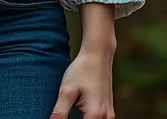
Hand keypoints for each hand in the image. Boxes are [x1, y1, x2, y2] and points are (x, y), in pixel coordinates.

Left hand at [50, 3, 115, 118]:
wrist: (98, 55)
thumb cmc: (82, 70)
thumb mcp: (67, 91)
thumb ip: (59, 113)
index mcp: (95, 115)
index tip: (57, 117)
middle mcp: (106, 118)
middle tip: (61, 112)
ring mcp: (109, 115)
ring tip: (68, 110)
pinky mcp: (108, 111)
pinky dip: (86, 118)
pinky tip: (77, 112)